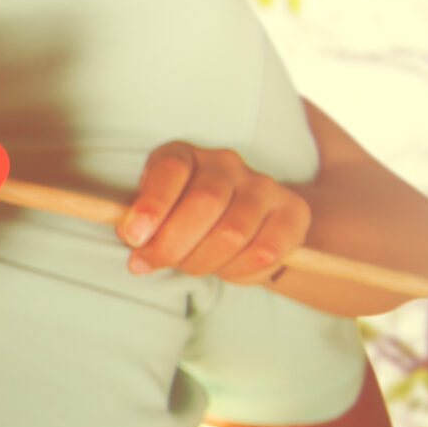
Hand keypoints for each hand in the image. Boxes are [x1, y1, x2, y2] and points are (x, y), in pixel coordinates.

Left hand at [118, 142, 310, 283]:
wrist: (242, 222)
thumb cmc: (181, 219)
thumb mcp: (153, 215)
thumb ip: (140, 223)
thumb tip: (134, 238)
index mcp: (184, 155)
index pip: (171, 169)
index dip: (152, 205)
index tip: (134, 238)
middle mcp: (226, 163)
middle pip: (204, 203)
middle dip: (172, 244)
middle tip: (152, 263)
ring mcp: (263, 185)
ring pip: (233, 232)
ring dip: (203, 261)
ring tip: (190, 266)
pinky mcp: (293, 212)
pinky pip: (266, 251)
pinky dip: (238, 271)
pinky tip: (224, 269)